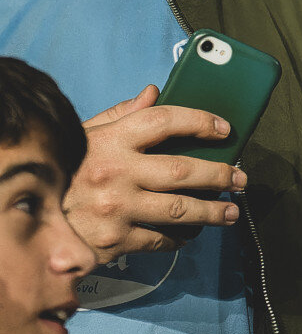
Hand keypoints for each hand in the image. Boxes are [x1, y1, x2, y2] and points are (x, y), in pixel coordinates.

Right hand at [68, 88, 245, 259]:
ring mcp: (117, 209)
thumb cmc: (64, 172)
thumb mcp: (84, 137)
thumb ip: (121, 115)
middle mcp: (117, 173)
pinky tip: (192, 233)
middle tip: (241, 178)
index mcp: (111, 140)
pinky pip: (161, 239)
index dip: (201, 121)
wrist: (27, 219)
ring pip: (182, 210)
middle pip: (185, 171)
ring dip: (214, 212)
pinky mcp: (115, 240)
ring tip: (231, 211)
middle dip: (222, 175)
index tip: (226, 129)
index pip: (166, 120)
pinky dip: (181, 237)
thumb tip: (155, 92)